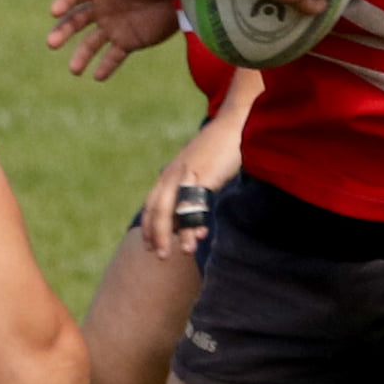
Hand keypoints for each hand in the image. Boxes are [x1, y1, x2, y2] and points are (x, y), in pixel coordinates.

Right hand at [46, 0, 178, 80]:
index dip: (64, 2)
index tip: (55, 12)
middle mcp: (102, 9)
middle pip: (76, 21)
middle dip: (63, 32)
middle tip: (52, 43)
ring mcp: (114, 26)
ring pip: (91, 43)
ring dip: (82, 56)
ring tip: (75, 70)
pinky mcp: (128, 42)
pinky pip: (114, 56)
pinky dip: (107, 66)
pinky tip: (98, 76)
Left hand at [141, 113, 244, 259]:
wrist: (234, 125)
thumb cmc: (218, 149)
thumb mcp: (197, 169)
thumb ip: (189, 189)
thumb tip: (187, 213)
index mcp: (168, 174)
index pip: (151, 205)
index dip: (149, 227)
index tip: (149, 247)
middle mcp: (172, 174)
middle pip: (157, 211)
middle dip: (158, 236)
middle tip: (161, 257)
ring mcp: (186, 174)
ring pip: (173, 210)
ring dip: (177, 234)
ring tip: (183, 252)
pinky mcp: (203, 175)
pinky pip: (194, 203)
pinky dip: (194, 221)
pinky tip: (198, 235)